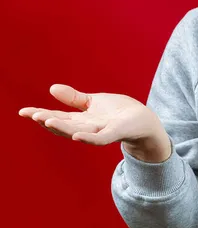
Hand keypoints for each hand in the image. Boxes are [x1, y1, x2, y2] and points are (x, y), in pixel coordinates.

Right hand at [18, 84, 169, 159]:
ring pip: (79, 131)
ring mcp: (101, 132)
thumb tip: (51, 88)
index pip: (58, 116)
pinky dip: (89, 139)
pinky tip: (77, 136)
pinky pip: (100, 139)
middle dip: (48, 121)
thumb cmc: (119, 113)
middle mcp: (88, 127)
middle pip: (65, 125)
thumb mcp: (94, 102)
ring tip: (47, 121)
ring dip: (63, 128)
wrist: (145, 121)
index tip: (23, 111)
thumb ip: (74, 99)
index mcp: (81, 120)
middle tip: (32, 115)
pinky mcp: (116, 133)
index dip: (41, 114)